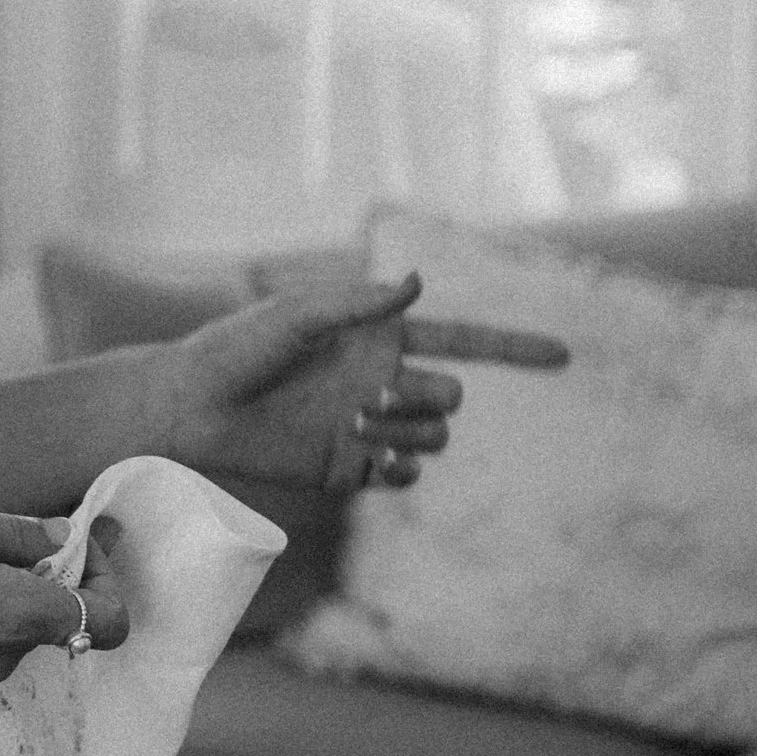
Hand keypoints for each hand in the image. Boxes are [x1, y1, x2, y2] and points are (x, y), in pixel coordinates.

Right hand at [0, 499, 129, 694]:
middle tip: (6, 530)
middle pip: (58, 617)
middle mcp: (3, 657)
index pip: (110, 619)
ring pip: (13, 628)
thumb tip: (59, 536)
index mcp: (17, 615)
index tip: (75, 539)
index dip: (106, 576)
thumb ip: (12, 532)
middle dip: (48, 572)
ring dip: (3, 589)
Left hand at [159, 273, 570, 497]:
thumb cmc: (237, 349)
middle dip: (429, 397)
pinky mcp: (351, 469)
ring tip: (356, 421)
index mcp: (380, 337)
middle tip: (374, 395)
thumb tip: (416, 282)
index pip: (464, 341)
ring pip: (434, 437)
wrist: (193, 408)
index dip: (515, 348)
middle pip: (453, 397)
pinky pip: (405, 473)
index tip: (564, 355)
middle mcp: (383, 381)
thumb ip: (356, 303)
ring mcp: (370, 427)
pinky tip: (370, 458)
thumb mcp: (295, 314)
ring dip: (407, 430)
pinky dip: (399, 466)